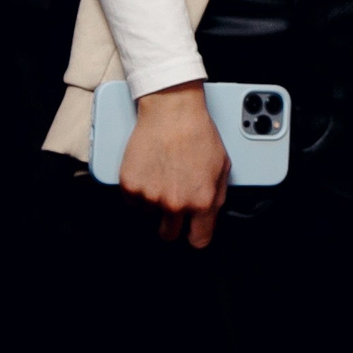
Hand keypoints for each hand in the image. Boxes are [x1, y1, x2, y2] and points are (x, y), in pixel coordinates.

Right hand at [120, 81, 229, 247]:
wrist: (172, 112)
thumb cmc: (199, 134)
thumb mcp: (222, 166)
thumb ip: (216, 196)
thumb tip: (209, 216)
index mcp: (201, 201)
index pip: (198, 240)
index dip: (196, 235)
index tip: (193, 232)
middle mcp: (175, 203)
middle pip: (169, 234)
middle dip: (172, 223)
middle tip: (174, 202)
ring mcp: (150, 196)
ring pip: (150, 215)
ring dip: (155, 202)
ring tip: (164, 174)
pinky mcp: (130, 186)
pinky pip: (133, 202)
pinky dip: (139, 191)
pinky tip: (150, 171)